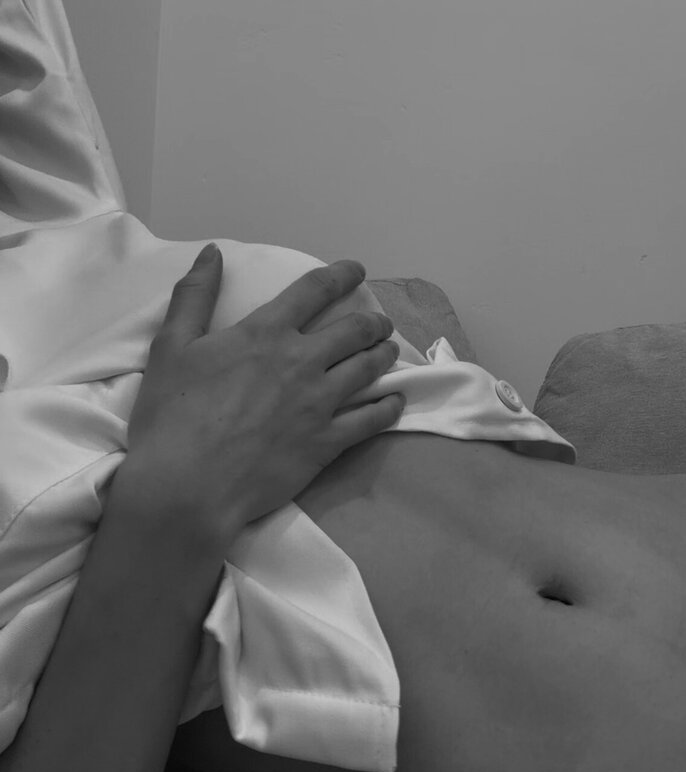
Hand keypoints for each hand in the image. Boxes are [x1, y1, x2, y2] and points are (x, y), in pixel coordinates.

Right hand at [124, 244, 403, 550]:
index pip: (314, 291)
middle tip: (379, 322)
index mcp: (265, 333)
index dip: (341, 275)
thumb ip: (195, 295)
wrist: (188, 485)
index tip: (356, 271)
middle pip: (353, 330)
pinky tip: (395, 401)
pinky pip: (371, 420)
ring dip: (384, 355)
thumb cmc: (172, 416)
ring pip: (368, 369)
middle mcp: (301, 361)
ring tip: (389, 351)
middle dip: (372, 321)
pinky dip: (388, 407)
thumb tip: (213, 252)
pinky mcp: (327, 443)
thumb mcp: (170, 346)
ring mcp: (319, 403)